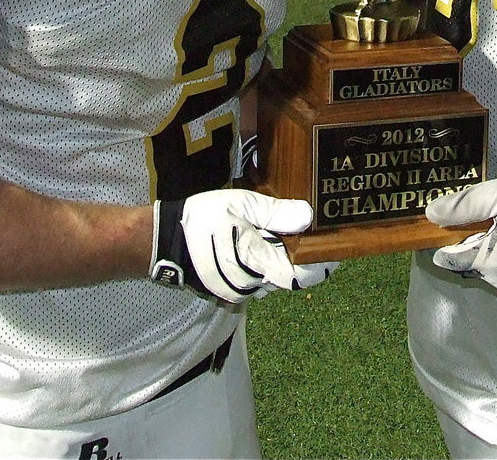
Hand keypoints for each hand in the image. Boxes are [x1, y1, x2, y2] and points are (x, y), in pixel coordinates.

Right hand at [151, 190, 336, 302]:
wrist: (161, 239)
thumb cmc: (202, 218)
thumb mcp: (241, 205)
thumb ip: (275, 213)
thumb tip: (308, 217)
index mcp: (257, 265)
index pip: (302, 276)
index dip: (322, 265)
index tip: (335, 251)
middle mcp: (250, 286)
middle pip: (287, 276)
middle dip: (298, 256)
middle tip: (307, 231)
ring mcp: (237, 291)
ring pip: (271, 278)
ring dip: (279, 259)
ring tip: (280, 232)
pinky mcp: (226, 291)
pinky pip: (254, 279)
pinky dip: (262, 263)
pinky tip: (258, 241)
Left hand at [426, 175, 496, 292]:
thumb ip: (463, 206)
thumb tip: (430, 214)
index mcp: (491, 261)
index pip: (448, 259)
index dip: (438, 241)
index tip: (437, 224)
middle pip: (463, 264)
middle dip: (460, 242)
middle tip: (468, 216)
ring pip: (479, 267)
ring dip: (477, 248)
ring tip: (488, 221)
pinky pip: (496, 270)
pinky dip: (493, 254)